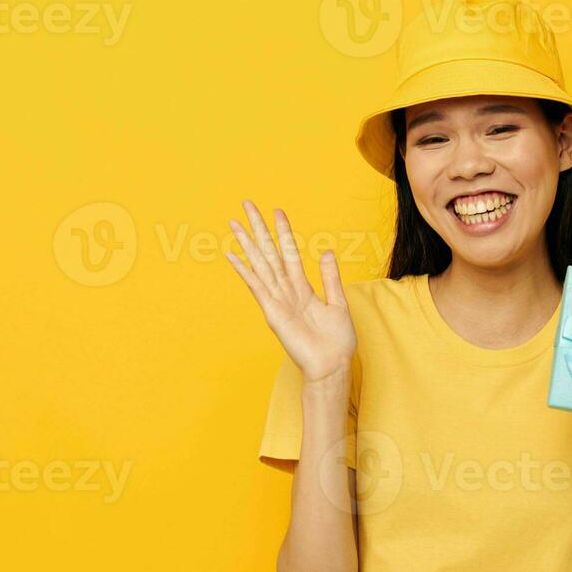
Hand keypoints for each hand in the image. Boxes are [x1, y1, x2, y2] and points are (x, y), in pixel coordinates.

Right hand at [224, 200, 356, 383]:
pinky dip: (245, 271)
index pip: (289, 253)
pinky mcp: (272, 312)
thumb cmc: (336, 341)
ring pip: (260, 264)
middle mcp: (286, 291)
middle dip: (259, 229)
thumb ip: (329, 278)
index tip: (278, 211)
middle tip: (247, 205)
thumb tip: (326, 251)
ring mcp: (277, 301)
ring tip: (234, 223)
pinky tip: (233, 256)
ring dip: (247, 243)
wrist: (332, 365)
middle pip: (270, 253)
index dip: (284, 232)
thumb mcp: (338, 303)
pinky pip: (257, 287)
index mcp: (302, 289)